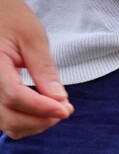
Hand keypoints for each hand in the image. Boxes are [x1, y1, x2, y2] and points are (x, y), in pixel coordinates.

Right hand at [0, 0, 73, 138]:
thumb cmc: (11, 19)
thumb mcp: (32, 38)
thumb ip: (44, 70)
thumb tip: (59, 100)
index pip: (14, 96)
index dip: (42, 107)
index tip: (66, 108)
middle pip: (11, 117)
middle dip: (43, 119)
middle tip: (66, 108)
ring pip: (9, 124)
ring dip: (36, 124)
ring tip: (56, 108)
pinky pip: (7, 120)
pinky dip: (27, 122)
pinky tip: (43, 110)